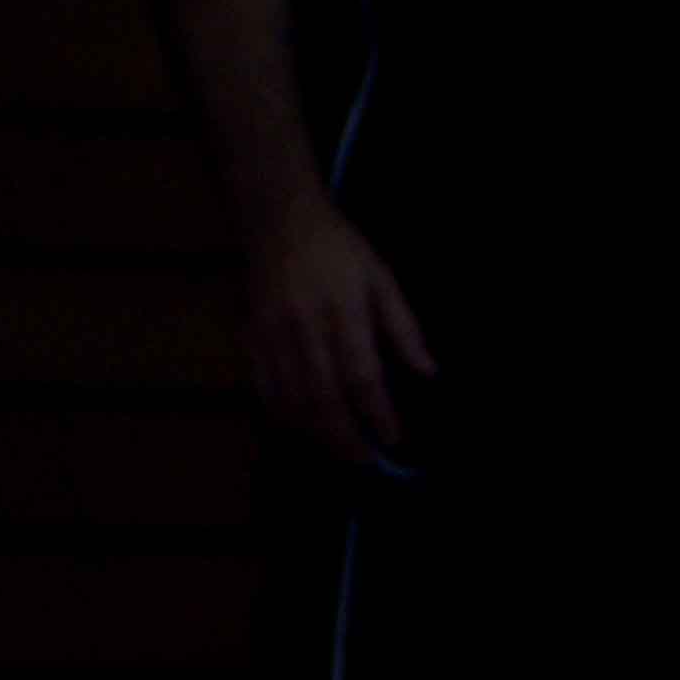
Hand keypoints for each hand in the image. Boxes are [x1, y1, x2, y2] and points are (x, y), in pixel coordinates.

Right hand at [247, 203, 437, 464]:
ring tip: (340, 451)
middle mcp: (305, 326)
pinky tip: (304, 429)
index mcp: (344, 309)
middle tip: (366, 460)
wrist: (279, 220)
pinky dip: (285, 417)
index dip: (378, 412)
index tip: (393, 437)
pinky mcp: (250, 338)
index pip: (362, 375)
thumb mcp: (382, 278)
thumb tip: (429, 372)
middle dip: (346, 437)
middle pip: (323, 397)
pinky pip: (265, 390)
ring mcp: (272, 335)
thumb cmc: (340, 249)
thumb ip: (405, 328)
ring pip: (291, 401)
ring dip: (316, 435)